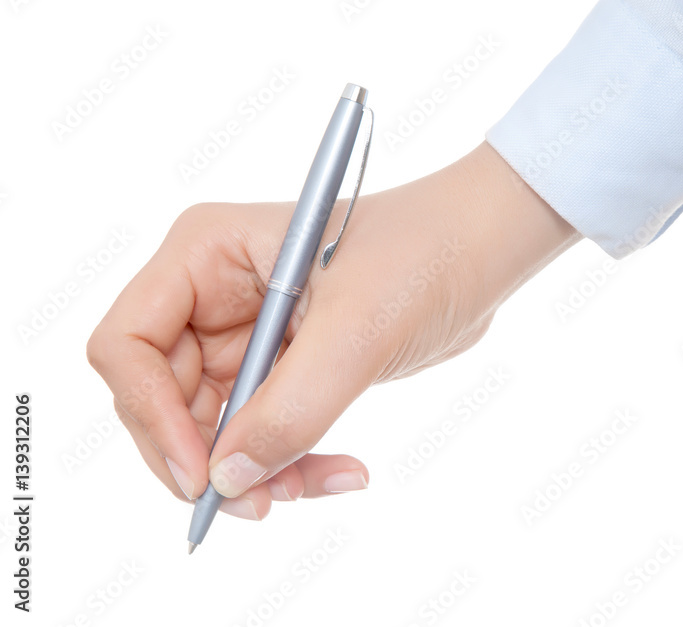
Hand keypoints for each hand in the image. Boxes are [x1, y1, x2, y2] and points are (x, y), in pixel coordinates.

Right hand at [87, 142, 578, 519]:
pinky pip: (259, 433)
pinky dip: (289, 462)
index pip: (129, 344)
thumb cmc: (424, 254)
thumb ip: (291, 407)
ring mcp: (245, 333)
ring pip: (212, 429)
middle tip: (260, 504)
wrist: (481, 250)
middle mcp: (211, 293)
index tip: (200, 472)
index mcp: (206, 254)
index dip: (149, 413)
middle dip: (207, 458)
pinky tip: (342, 471)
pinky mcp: (281, 366)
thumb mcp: (359, 329)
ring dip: (256, 471)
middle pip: (161, 398)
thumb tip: (227, 481)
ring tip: (323, 483)